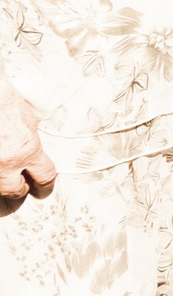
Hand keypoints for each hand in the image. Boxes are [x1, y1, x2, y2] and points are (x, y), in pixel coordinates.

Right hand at [0, 90, 55, 214]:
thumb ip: (31, 146)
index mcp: (28, 151)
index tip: (43, 189)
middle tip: (22, 188)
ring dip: (2, 188)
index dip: (46, 186)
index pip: (45, 177)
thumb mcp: (30, 124)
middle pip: (16, 191)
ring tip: (6, 182)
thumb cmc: (8, 105)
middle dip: (21, 190)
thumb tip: (32, 160)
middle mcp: (7, 163)